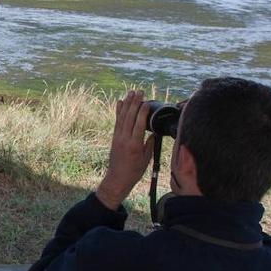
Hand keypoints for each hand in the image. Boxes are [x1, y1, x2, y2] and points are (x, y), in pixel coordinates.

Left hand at [96, 90, 154, 209]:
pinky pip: (117, 121)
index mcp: (134, 145)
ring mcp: (118, 137)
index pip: (138, 125)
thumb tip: (154, 132)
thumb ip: (150, 144)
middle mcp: (124, 139)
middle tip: (139, 91)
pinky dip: (118, 111)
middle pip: (129, 117)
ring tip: (131, 92)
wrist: (117, 179)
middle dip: (134, 103)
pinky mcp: (115, 137)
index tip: (146, 102)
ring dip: (127, 104)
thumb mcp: (146, 159)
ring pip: (122, 117)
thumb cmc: (134, 171)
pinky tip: (120, 102)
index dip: (142, 112)